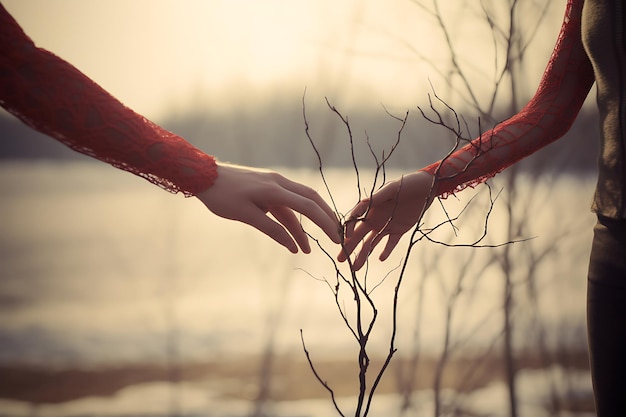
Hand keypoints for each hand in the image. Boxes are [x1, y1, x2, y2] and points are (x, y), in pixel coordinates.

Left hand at [196, 163, 339, 252]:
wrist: (204, 176)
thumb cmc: (222, 196)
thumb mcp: (245, 216)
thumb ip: (271, 229)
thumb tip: (292, 245)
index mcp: (275, 189)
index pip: (308, 206)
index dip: (324, 222)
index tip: (335, 238)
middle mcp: (279, 183)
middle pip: (311, 200)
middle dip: (324, 219)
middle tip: (335, 238)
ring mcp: (274, 184)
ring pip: (297, 205)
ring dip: (303, 227)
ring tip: (306, 251)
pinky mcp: (267, 188)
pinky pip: (285, 206)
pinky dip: (290, 221)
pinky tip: (290, 238)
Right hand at [338, 171, 434, 269]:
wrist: (427, 187)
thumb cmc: (407, 183)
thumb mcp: (392, 188)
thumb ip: (377, 197)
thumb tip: (362, 203)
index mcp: (371, 207)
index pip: (355, 221)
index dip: (349, 230)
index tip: (345, 239)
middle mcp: (376, 217)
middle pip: (360, 235)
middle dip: (350, 247)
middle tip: (340, 259)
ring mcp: (387, 225)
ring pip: (372, 242)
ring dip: (363, 254)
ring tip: (355, 267)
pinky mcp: (399, 230)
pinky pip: (390, 243)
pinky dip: (386, 251)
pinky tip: (380, 258)